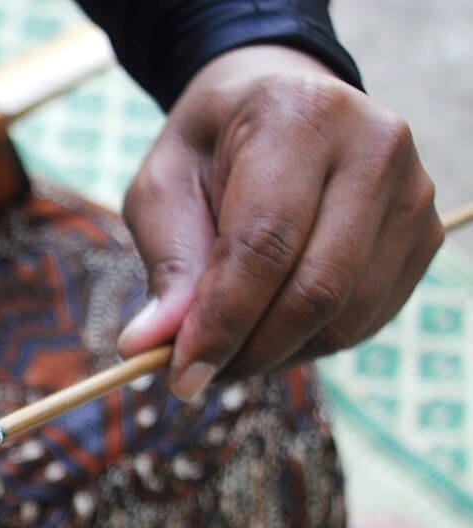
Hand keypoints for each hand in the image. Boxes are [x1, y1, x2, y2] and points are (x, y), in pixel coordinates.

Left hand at [117, 45, 443, 398]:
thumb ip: (165, 264)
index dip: (222, 322)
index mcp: (301, 116)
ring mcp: (413, 191)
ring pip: (347, 315)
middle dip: (249, 350)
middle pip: (317, 288)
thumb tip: (146, 346)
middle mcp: (374, 146)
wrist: (280, 106)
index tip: (179, 376)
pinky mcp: (425, 232)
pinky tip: (270, 330)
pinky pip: (368, 318)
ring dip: (278, 354)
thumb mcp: (163, 189)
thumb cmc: (210, 151)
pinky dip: (311, 343)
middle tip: (194, 377)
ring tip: (226, 350)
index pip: (266, 244)